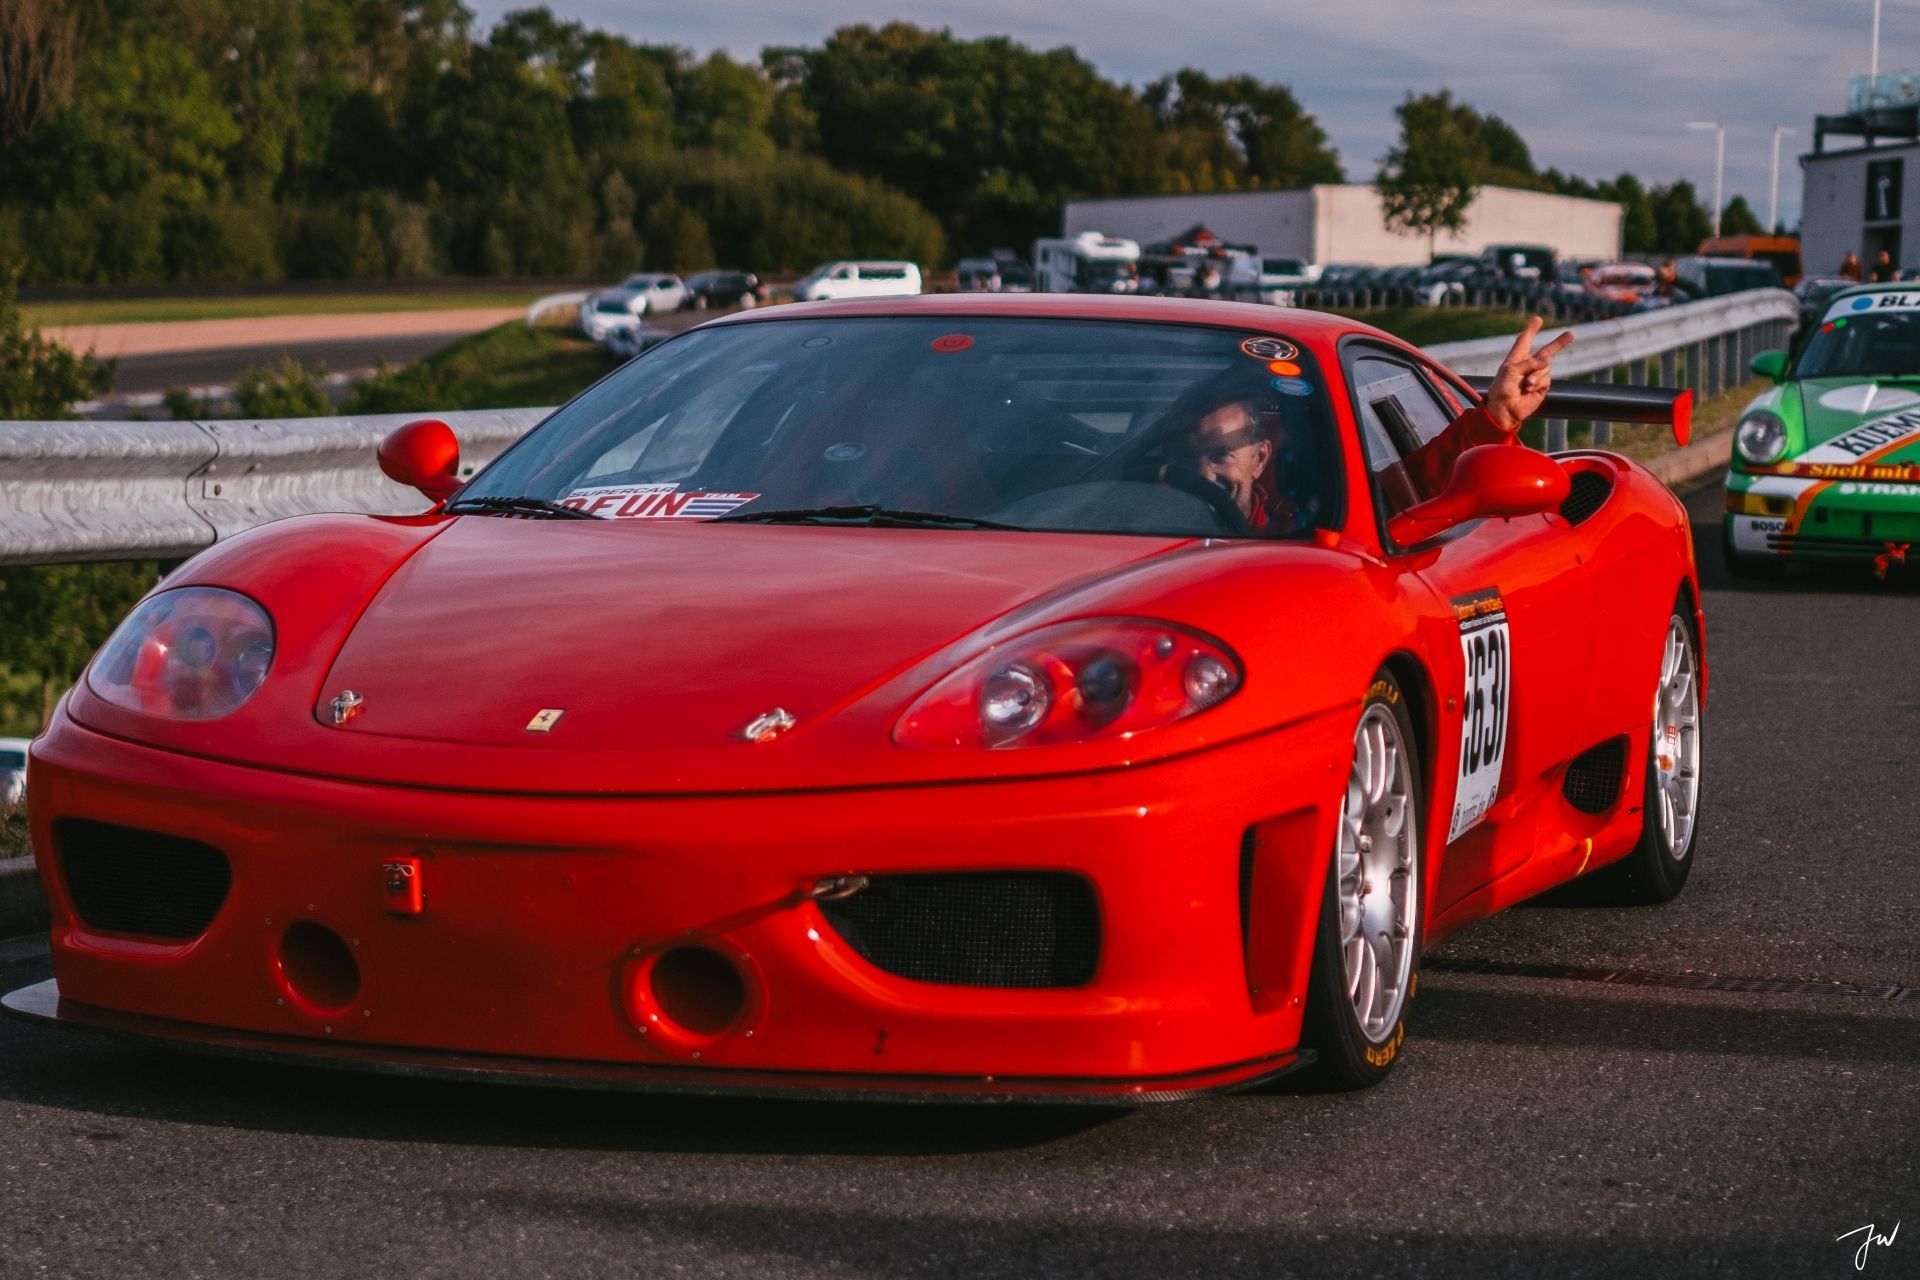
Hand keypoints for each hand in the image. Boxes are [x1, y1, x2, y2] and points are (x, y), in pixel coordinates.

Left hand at [1482, 316, 1573, 432]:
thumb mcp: (1511, 370)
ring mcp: (1536, 376)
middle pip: (1546, 351)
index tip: (1537, 319)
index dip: (1531, 330)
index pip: (1525, 340)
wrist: (1504, 409)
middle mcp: (1528, 365)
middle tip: (1571, 334)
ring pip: (1547, 367)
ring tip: (1526, 383)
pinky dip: (1538, 382)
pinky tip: (1529, 389)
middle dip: (1559, 343)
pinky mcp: (1541, 387)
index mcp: (1516, 358)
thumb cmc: (1502, 388)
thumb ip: (1530, 362)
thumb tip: (1548, 360)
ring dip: (1537, 374)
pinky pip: (1546, 379)